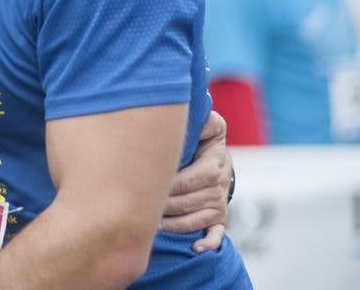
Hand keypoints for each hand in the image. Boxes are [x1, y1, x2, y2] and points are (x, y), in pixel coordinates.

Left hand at [161, 109, 229, 251]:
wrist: (217, 159)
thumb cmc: (202, 140)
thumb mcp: (207, 125)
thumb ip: (203, 119)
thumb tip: (197, 111)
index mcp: (214, 163)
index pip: (193, 178)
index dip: (171, 184)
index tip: (148, 186)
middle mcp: (218, 185)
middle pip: (190, 200)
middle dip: (166, 205)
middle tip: (141, 206)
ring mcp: (219, 203)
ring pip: (196, 218)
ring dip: (174, 223)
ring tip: (152, 223)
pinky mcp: (219, 218)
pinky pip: (217, 234)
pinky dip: (208, 243)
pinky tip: (196, 249)